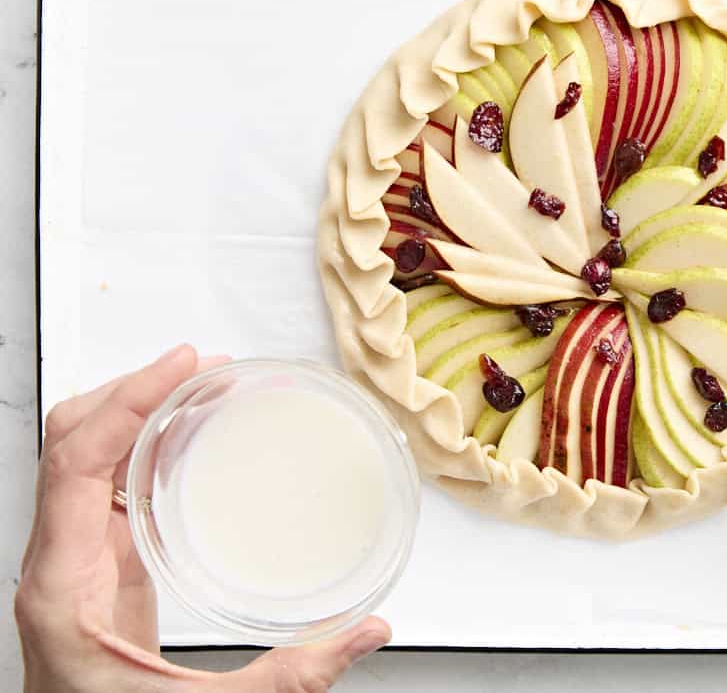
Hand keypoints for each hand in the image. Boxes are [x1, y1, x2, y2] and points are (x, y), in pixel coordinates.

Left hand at [15, 344, 390, 691]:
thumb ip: (290, 676)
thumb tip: (366, 633)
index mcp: (61, 587)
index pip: (74, 462)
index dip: (127, 402)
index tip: (180, 366)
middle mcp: (57, 564)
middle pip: (72, 442)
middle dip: (134, 390)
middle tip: (200, 366)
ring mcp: (74, 563)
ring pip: (87, 457)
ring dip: (139, 413)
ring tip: (201, 388)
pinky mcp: (98, 569)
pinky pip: (110, 485)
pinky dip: (146, 449)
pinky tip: (190, 442)